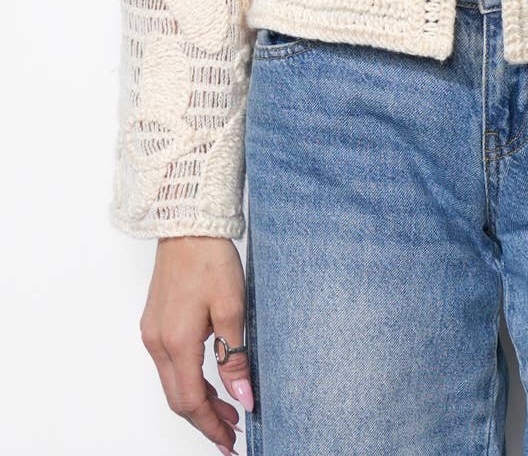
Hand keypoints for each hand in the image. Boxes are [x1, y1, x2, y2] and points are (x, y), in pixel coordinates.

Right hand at [139, 236, 253, 450]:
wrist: (188, 225)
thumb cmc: (210, 258)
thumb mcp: (232, 308)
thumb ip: (235, 358)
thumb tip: (243, 397)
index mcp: (176, 341)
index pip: (191, 401)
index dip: (212, 425)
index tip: (232, 440)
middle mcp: (157, 342)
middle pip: (178, 398)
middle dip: (205, 419)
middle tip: (233, 431)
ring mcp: (152, 333)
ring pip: (173, 383)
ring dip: (198, 400)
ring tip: (228, 409)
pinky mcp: (155, 323)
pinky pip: (170, 364)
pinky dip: (189, 380)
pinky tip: (210, 380)